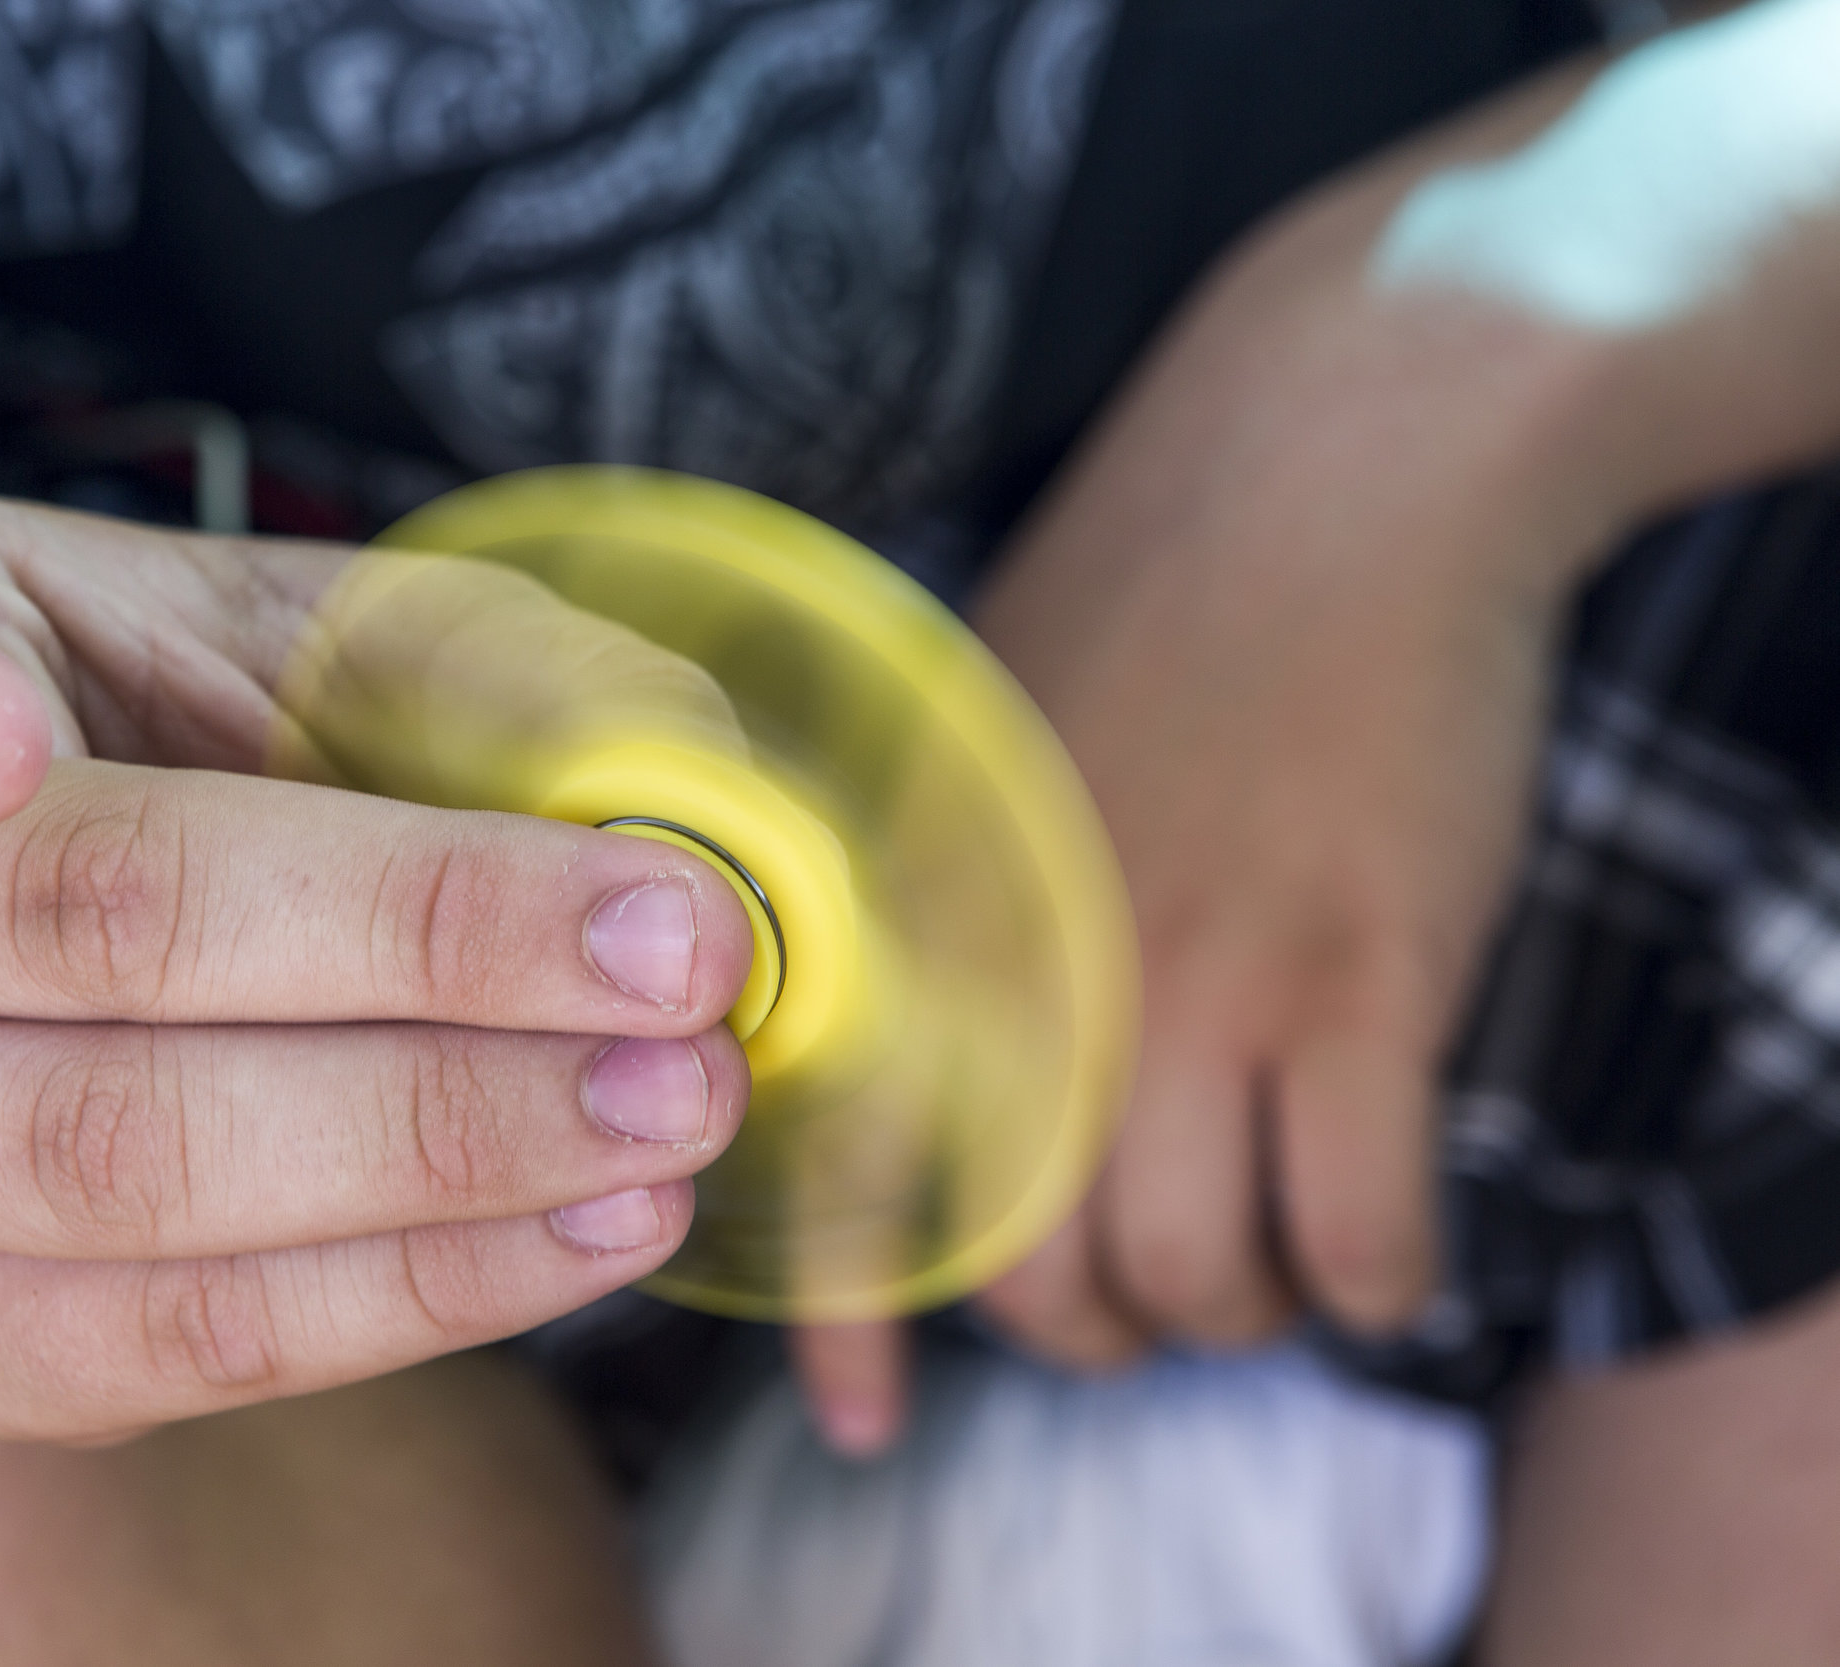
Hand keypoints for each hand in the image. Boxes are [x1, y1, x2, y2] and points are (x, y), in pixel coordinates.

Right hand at [0, 490, 756, 1441]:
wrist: (53, 900)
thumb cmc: (164, 714)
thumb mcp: (284, 614)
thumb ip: (462, 666)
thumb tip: (675, 792)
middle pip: (74, 929)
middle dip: (417, 943)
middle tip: (683, 949)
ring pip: (135, 1168)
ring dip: (452, 1140)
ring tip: (681, 1096)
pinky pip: (195, 1338)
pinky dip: (426, 1286)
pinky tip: (598, 1219)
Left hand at [786, 162, 1625, 1454]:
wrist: (1347, 452)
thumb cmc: (1160, 589)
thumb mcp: (982, 741)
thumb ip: (938, 900)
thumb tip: (928, 1061)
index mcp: (934, 912)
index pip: (852, 1157)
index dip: (847, 1320)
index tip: (864, 1429)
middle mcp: (1038, 974)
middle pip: (1032, 1272)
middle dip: (1093, 1330)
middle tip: (1147, 1294)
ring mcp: (1199, 982)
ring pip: (1191, 1275)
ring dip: (1239, 1309)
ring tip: (1270, 1255)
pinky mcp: (1361, 977)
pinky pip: (1357, 1227)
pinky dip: (1373, 1278)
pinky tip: (1378, 1244)